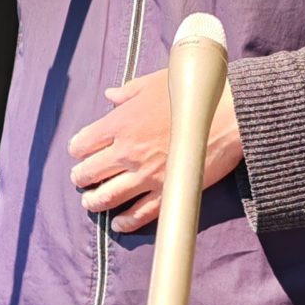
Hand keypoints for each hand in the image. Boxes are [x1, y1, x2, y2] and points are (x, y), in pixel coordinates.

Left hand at [66, 70, 243, 233]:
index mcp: (120, 123)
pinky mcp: (167, 191)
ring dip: (94, 202)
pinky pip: (140, 214)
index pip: (83, 143)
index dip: (78, 149)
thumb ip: (128, 92)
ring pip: (108, 197)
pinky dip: (126, 221)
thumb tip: (110, 96)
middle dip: (81, 177)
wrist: (227, 115)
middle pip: (90, 173)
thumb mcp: (154, 82)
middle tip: (80, 180)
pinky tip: (119, 222)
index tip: (80, 152)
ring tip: (91, 203)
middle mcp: (127, 152)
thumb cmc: (190, 94)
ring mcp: (146, 175)